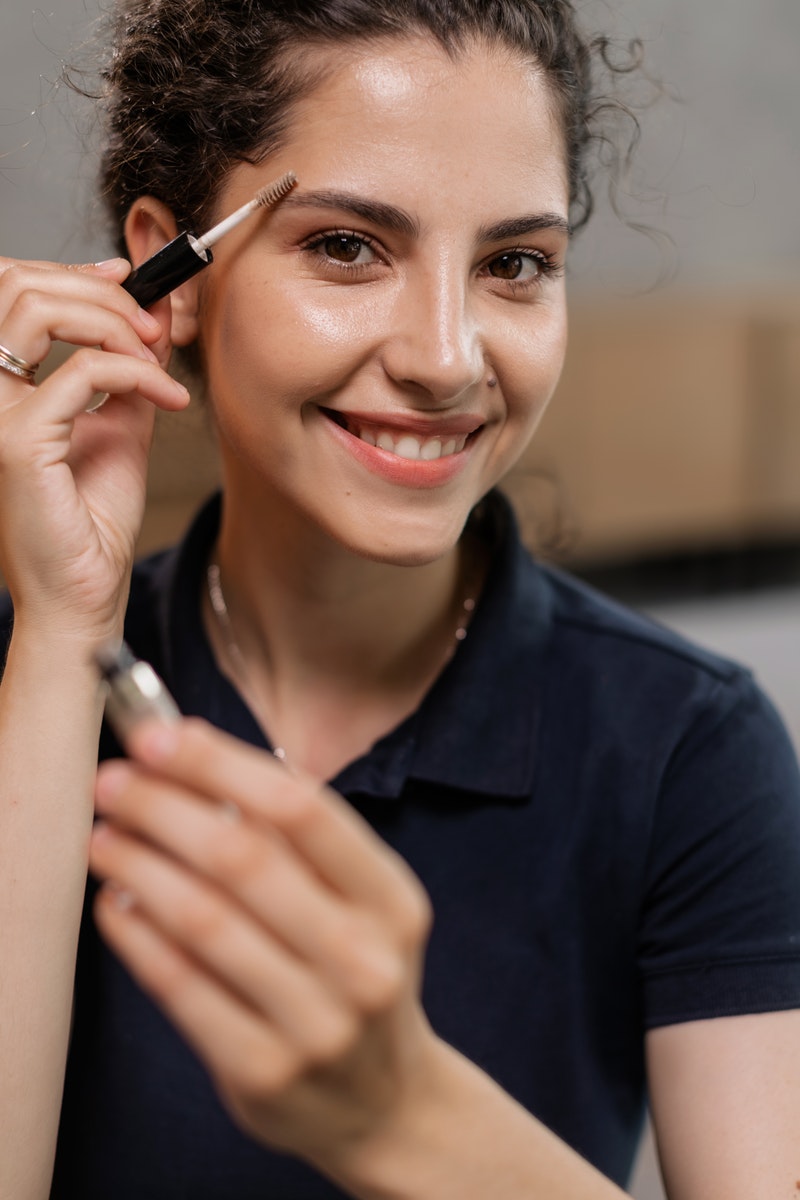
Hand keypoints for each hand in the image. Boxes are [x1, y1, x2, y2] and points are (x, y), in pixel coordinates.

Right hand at [0, 256, 188, 638]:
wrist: (84, 593)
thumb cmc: (93, 525)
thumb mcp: (120, 429)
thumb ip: (128, 375)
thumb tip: (153, 321)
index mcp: (3, 387)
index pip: (13, 294)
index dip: (74, 276)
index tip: (130, 284)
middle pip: (20, 286)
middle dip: (101, 293)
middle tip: (154, 328)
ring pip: (36, 309)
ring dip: (113, 320)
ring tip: (157, 357)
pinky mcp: (16, 440)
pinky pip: (83, 372)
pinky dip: (137, 373)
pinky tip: (169, 399)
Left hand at [89, 718, 434, 1175]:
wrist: (384, 1101)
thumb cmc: (354, 973)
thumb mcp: (360, 905)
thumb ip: (297, 845)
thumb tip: (194, 764)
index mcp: (392, 899)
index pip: (303, 810)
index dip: (223, 765)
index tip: (162, 736)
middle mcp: (365, 960)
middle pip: (245, 860)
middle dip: (166, 808)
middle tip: (113, 781)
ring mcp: (318, 1022)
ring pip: (206, 922)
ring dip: (140, 866)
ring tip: (104, 836)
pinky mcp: (265, 1072)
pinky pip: (182, 989)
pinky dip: (138, 937)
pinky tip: (116, 903)